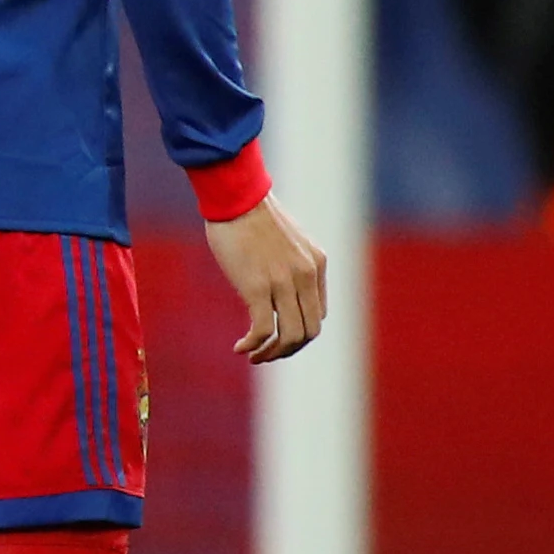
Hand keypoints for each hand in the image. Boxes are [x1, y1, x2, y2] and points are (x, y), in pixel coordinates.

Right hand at [204, 194, 326, 362]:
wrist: (235, 197)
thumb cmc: (251, 213)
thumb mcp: (285, 238)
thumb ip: (289, 262)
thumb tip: (277, 283)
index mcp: (316, 263)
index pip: (317, 313)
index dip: (298, 331)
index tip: (276, 335)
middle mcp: (305, 275)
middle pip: (309, 330)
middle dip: (289, 349)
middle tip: (266, 353)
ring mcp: (283, 282)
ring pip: (290, 336)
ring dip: (273, 353)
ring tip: (254, 356)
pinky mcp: (257, 287)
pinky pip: (263, 330)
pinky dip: (254, 345)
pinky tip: (241, 347)